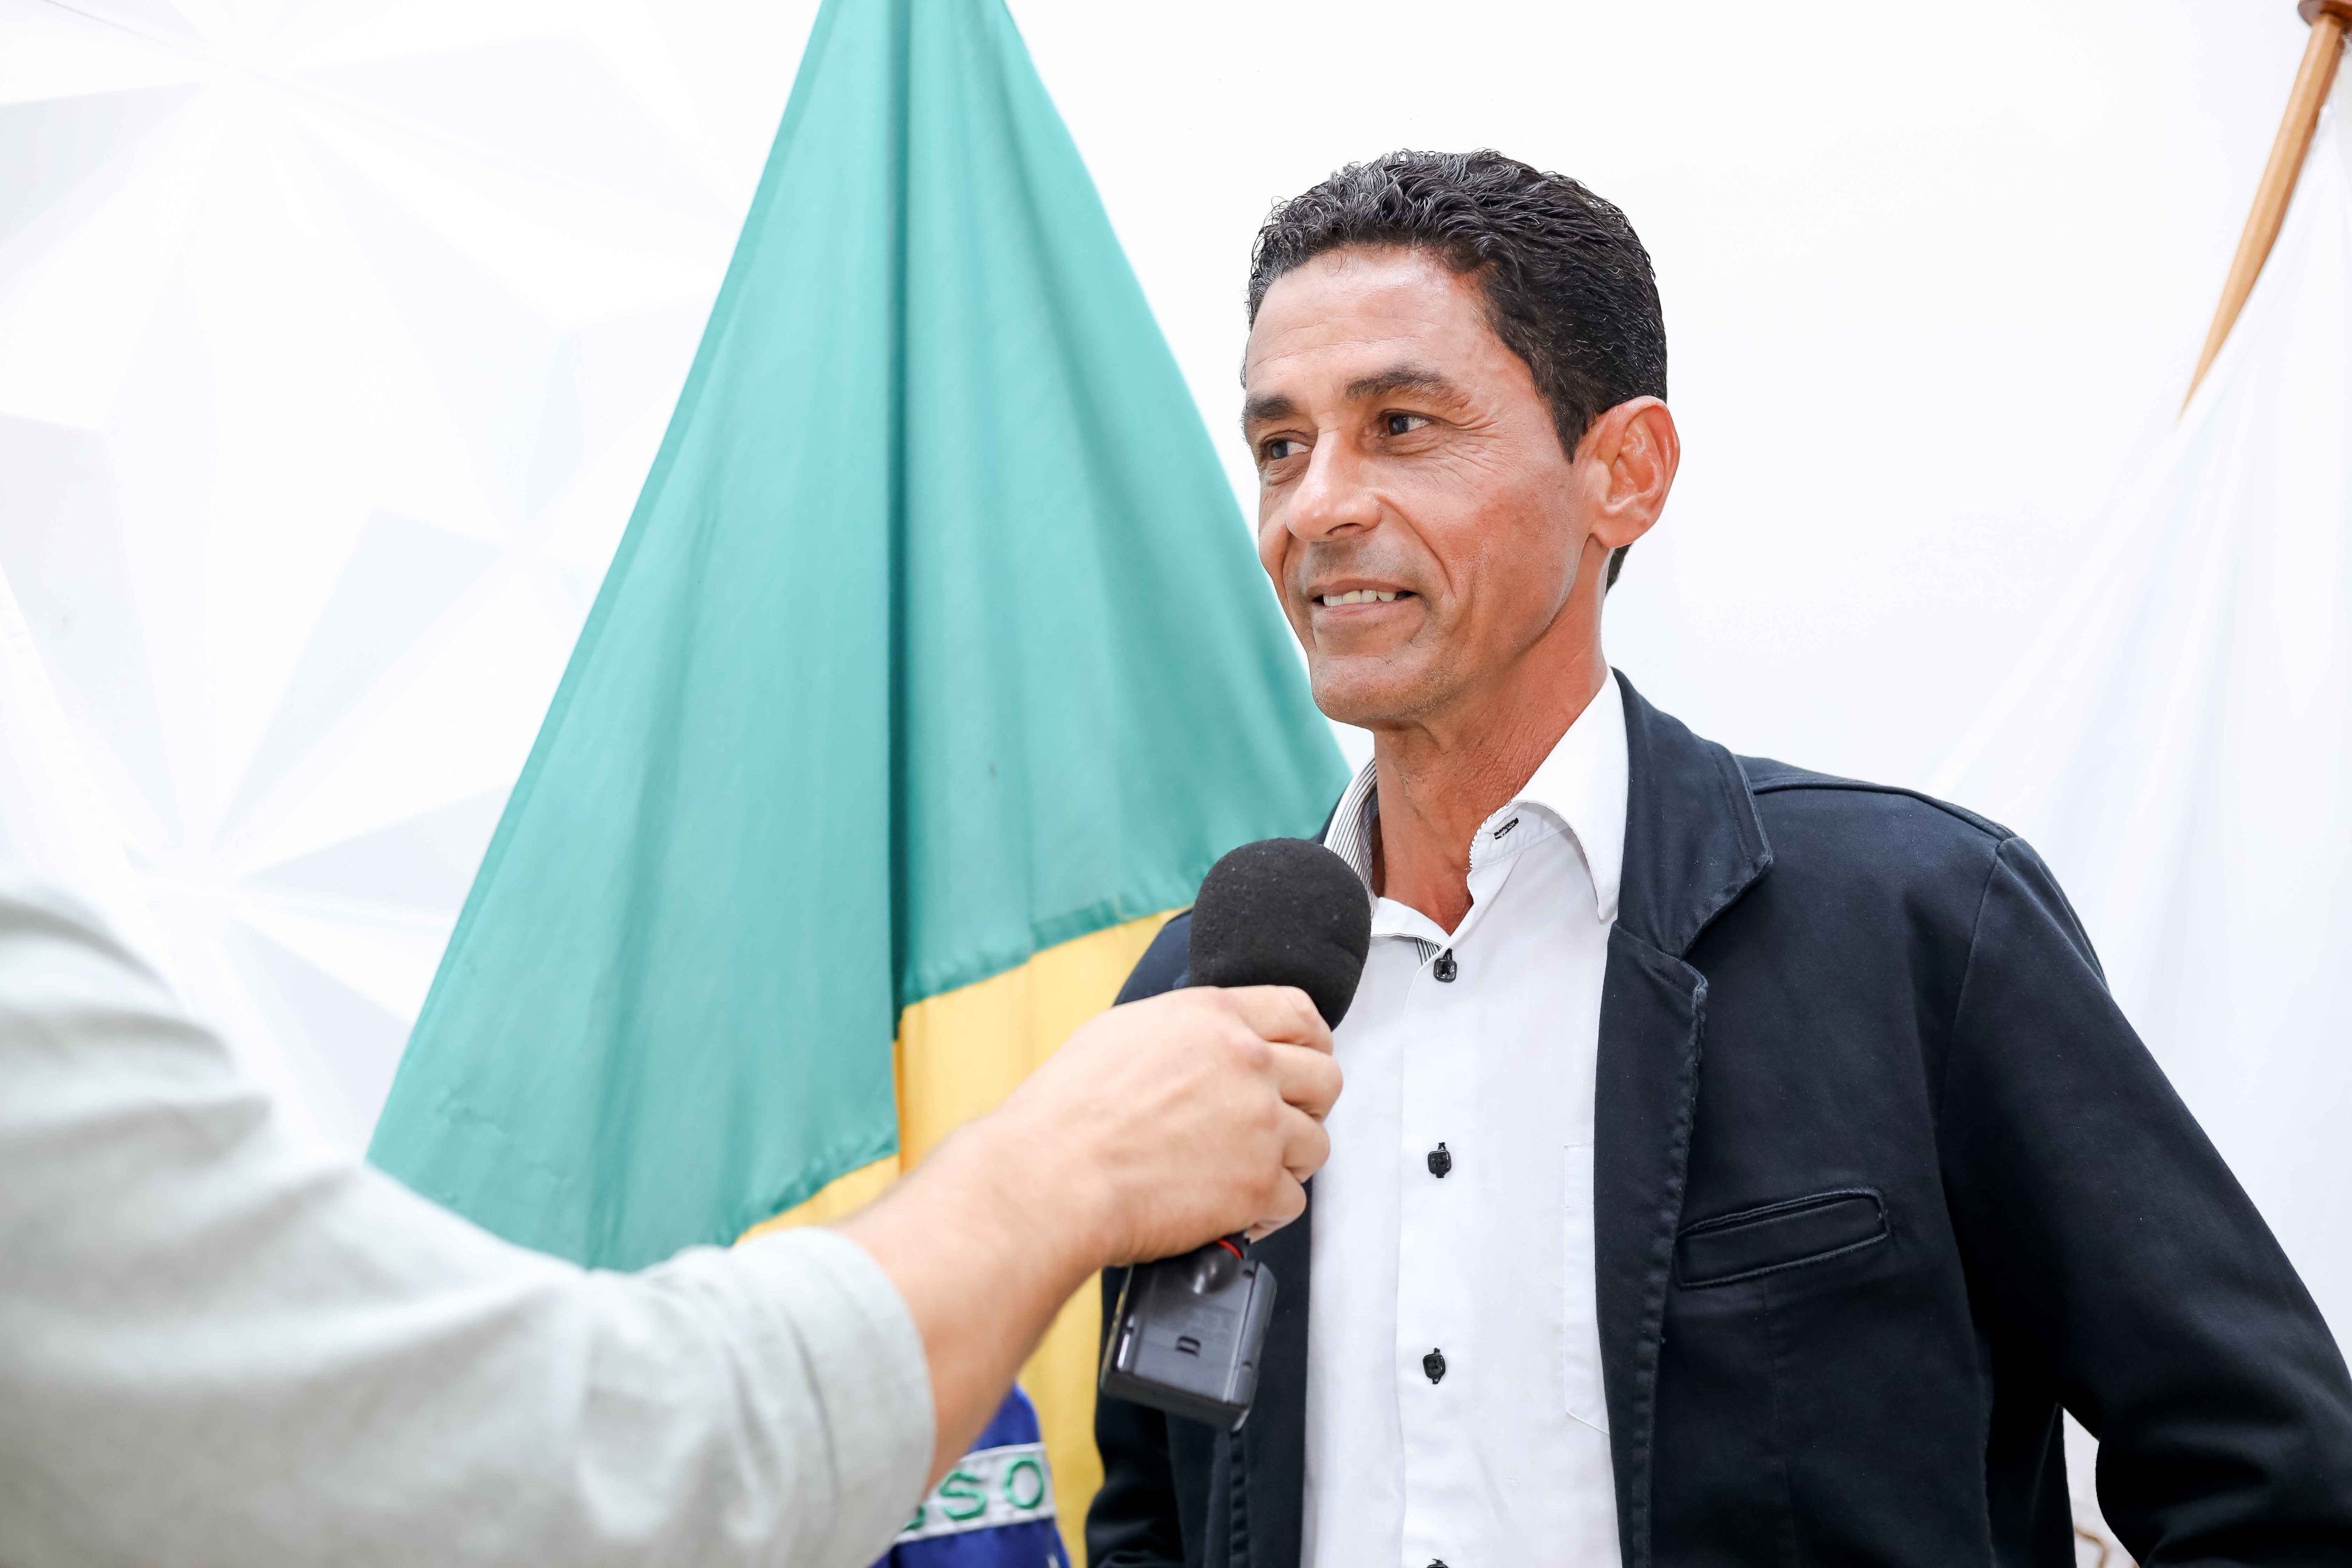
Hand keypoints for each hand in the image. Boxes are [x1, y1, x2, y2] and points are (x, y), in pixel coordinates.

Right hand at [834, 983, 1337, 1482]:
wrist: (1049, 1177)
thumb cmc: (1065, 1113)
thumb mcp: (1122, 1035)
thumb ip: (1185, 1034)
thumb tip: (1207, 1046)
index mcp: (1213, 1017)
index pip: (1299, 1012)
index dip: (1310, 1040)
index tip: (1306, 1058)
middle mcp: (1247, 1062)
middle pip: (1324, 1077)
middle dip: (1308, 1103)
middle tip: (1281, 1123)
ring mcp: (1259, 1124)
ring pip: (1315, 1142)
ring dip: (1286, 1161)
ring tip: (1246, 1173)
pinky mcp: (1257, 1185)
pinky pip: (1293, 1200)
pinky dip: (1267, 1212)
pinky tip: (1234, 1212)